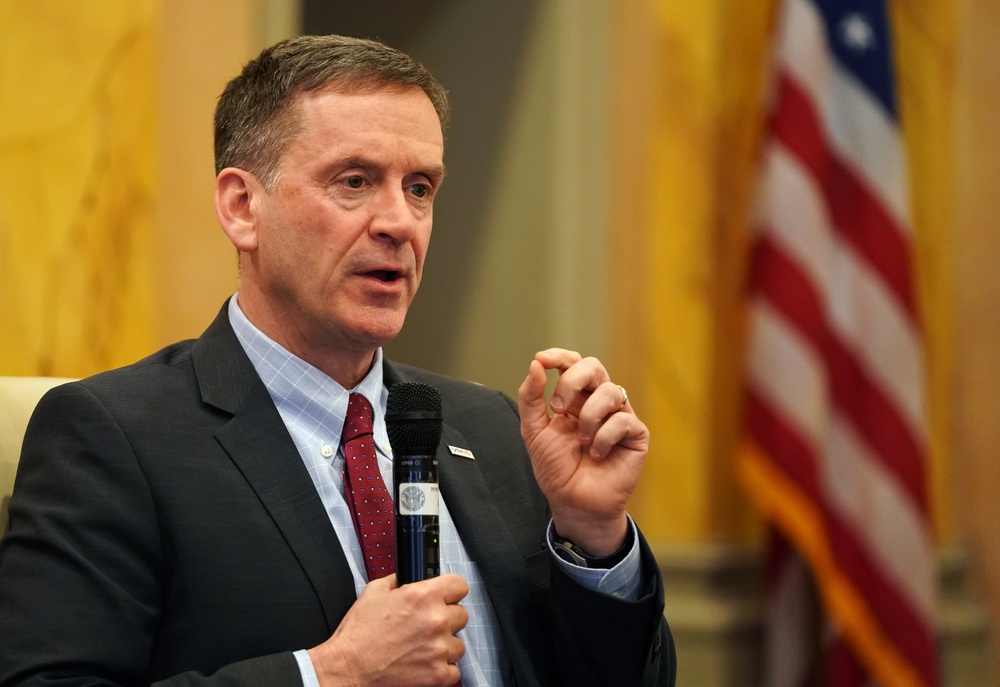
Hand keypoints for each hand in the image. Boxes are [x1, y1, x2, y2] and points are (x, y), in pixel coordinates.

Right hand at [308, 573, 468, 686]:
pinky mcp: (438, 674)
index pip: (459, 585)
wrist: (348, 669)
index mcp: (423, 596)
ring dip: (444, 645)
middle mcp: (435, 621)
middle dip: (445, 619)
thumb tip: (407, 579)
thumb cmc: (358, 636)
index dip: (451, 591)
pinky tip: (424, 664)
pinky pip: (454, 670)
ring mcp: (439, 649)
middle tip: (426, 626)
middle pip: (461, 615)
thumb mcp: (374, 592)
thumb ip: (398, 581)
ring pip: (459, 644)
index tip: (447, 597)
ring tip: (422, 647)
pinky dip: (441, 669)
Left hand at [518, 348, 649, 555]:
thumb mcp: (534, 431)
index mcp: (575, 398)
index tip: (542, 360)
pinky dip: (603, 438)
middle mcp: (598, 402)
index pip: (572, 364)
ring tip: (581, 440)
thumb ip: (531, 398)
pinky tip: (597, 454)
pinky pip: (623, 420)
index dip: (559, 356)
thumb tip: (535, 365)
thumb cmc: (556, 469)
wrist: (573, 503)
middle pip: (594, 366)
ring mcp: (619, 416)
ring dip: (588, 416)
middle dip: (573, 380)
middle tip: (558, 408)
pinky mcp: (636, 435)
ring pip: (611, 391)